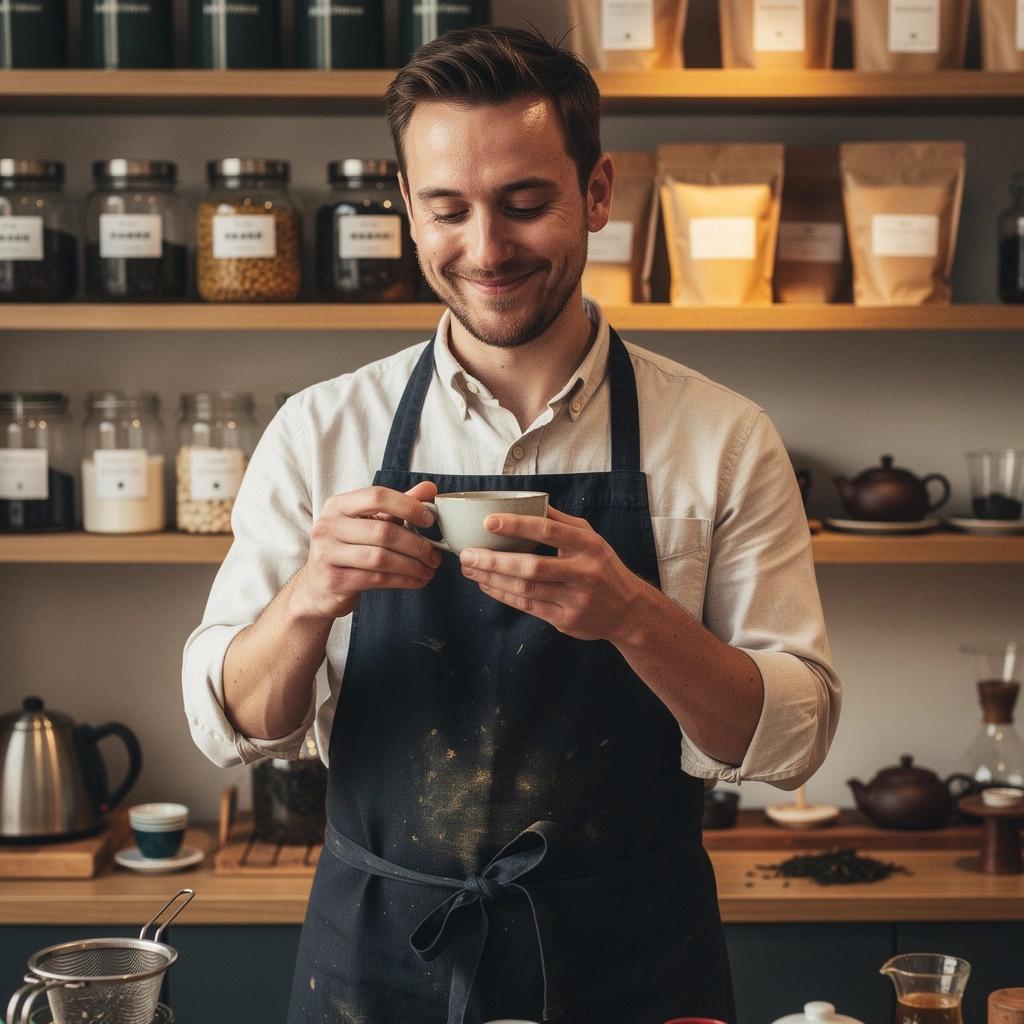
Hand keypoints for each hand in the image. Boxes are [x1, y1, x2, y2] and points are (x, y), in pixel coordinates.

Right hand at [295, 481, 440, 618]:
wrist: (318, 588)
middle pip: (383, 532)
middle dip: (417, 545)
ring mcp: (327, 554)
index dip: (408, 506)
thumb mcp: (370, 523)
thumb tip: (430, 488)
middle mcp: (327, 526)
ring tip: (428, 570)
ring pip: (381, 558)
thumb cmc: (348, 550)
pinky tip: (416, 581)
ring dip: (412, 566)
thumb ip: (398, 505)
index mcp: (338, 505)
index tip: (429, 520)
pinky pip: (377, 578)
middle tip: (435, 556)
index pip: (377, 496)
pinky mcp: (333, 580)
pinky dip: (403, 580)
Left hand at [458, 506, 647, 642]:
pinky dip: (503, 595)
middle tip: (466, 554)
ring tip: (470, 569)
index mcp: (588, 545)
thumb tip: (528, 501)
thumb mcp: (591, 538)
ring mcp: (575, 599)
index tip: (489, 521)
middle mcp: (584, 572)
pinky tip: (486, 585)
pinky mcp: (566, 620)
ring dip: (493, 579)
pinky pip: (528, 607)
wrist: (629, 611)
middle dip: (494, 560)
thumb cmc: (603, 567)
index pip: (548, 530)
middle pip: (532, 566)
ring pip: (526, 589)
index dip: (517, 525)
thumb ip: (561, 522)